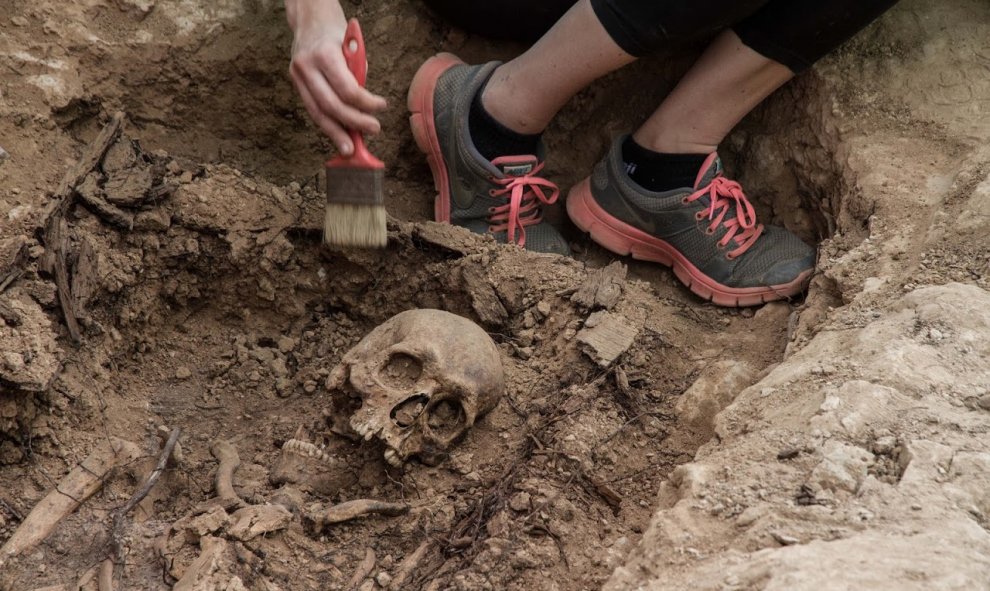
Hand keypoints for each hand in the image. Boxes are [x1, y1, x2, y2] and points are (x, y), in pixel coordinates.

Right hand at [287, 0, 386, 155]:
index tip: (381, 107)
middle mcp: (307, 66)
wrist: (309, 18)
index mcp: (324, 55)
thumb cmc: (337, 33)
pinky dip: (327, 123)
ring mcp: (297, 75)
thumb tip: (364, 108)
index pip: (347, 90)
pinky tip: (338, 135)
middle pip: (331, 105)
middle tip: (374, 130)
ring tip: (350, 150)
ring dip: (336, 133)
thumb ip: (357, 75)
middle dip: (353, 123)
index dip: (366, 104)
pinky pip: (312, 108)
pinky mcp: (295, 82)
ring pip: (317, 112)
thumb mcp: (353, 48)